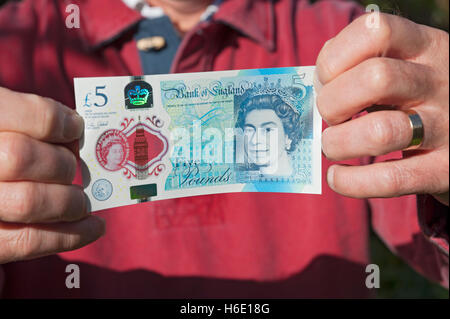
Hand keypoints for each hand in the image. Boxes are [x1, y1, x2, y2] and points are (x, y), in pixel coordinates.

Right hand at [0, 87, 104, 263]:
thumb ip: (27, 123)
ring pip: (28, 202)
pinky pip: (28, 241)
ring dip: (69, 201)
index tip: (75, 127)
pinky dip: (70, 235)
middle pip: (19, 156)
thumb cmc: (1, 150)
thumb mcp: (1, 125)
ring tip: (82, 202)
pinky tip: (92, 228)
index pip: (10, 113)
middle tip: (74, 168)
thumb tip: (73, 129)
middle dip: (61, 163)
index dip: (53, 120)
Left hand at [316, 13, 448, 204]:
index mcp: (425, 47)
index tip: (324, 79)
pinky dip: (352, 182)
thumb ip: (361, 64)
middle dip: (333, 102)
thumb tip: (317, 84)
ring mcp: (446, 126)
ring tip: (332, 146)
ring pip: (382, 132)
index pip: (375, 30)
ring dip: (339, 143)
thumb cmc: (418, 96)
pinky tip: (337, 178)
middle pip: (376, 78)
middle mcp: (439, 81)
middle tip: (329, 116)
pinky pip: (391, 179)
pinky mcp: (444, 169)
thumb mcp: (404, 65)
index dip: (335, 57)